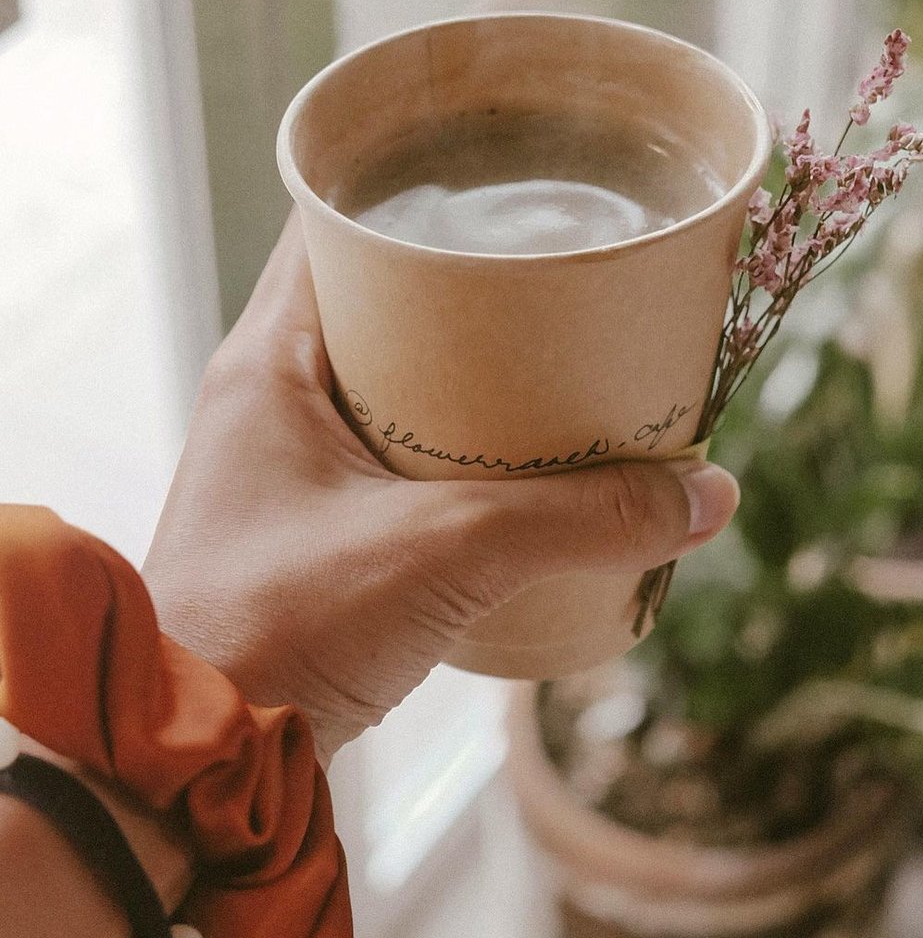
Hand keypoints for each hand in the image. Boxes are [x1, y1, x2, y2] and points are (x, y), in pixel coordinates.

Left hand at [143, 214, 738, 764]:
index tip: (495, 177)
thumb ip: (579, 520)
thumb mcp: (446, 555)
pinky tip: (520, 456)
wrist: (200, 759)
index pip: (331, 222)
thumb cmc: (280, 632)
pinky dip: (454, 439)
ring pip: (389, 375)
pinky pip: (394, 447)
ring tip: (555, 352)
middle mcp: (271, 391)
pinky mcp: (317, 521)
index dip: (409, 189)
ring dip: (464, 367)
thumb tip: (706, 496)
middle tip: (551, 268)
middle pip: (374, 296)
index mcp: (270, 357)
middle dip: (462, 281)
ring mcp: (290, 458)